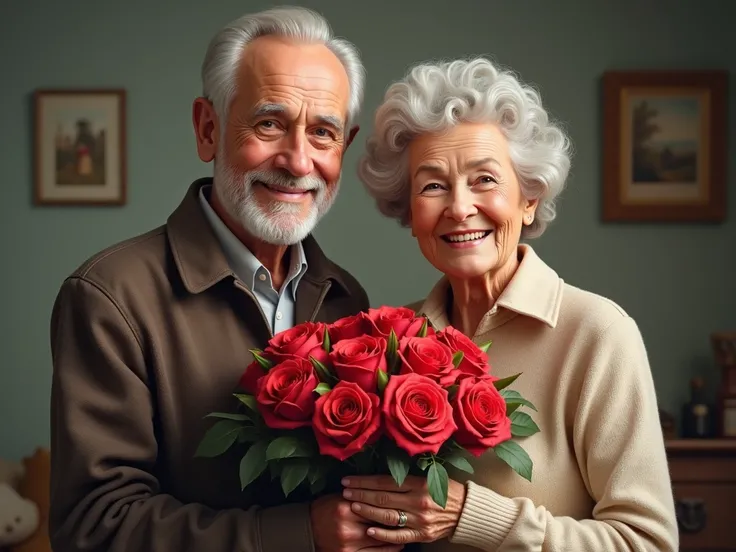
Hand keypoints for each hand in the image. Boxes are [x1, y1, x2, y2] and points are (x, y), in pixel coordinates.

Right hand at [310, 493, 405, 551]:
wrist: (307, 528)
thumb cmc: (326, 508)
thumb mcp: (341, 497)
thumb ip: (361, 495)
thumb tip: (386, 492)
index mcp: (346, 507)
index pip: (375, 504)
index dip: (391, 504)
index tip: (405, 502)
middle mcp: (347, 526)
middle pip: (379, 523)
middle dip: (396, 520)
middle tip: (411, 517)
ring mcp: (348, 543)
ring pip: (379, 540)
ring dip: (395, 537)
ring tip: (407, 533)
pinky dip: (387, 550)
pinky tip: (397, 546)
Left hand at [342, 475, 466, 545]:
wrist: (466, 511)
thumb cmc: (446, 489)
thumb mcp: (429, 477)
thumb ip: (407, 477)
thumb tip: (379, 476)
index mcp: (418, 484)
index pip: (385, 482)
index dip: (364, 481)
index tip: (349, 480)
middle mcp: (417, 501)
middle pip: (382, 498)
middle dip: (360, 494)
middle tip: (344, 491)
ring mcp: (419, 520)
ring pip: (387, 516)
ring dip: (367, 511)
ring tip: (352, 506)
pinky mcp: (422, 535)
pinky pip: (399, 536)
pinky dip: (383, 534)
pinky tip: (369, 531)